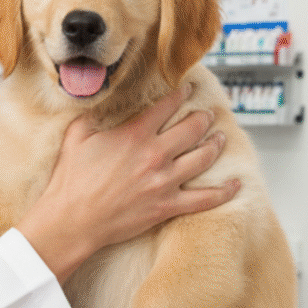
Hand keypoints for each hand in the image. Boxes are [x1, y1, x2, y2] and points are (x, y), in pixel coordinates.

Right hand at [18, 83, 238, 283]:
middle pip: (192, 129)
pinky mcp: (168, 206)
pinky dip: (225, 191)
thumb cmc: (71, 179)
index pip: (167, 106)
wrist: (72, 218)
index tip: (187, 89)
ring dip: (215, 145)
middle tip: (208, 114)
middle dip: (204, 118)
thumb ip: (93, 115)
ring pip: (203, 157)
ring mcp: (164, 181)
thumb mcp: (77, 136)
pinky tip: (237, 184)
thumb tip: (101, 102)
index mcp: (134, 134)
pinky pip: (206, 199)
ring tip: (220, 137)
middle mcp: (155, 155)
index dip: (180, 95)